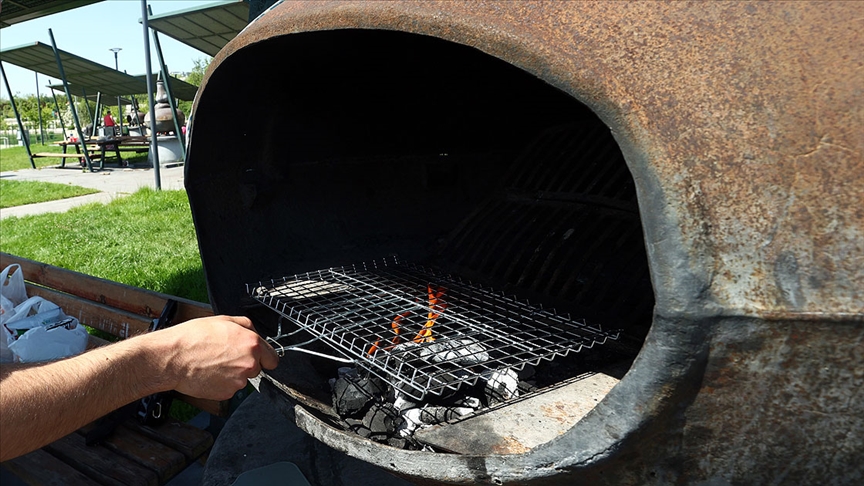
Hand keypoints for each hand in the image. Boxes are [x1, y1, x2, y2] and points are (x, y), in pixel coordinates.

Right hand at [154, 316, 278, 399]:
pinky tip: (209, 373)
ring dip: (232, 374)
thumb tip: (254, 332)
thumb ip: (246, 326)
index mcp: (252, 344)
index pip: (272, 358)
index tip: (258, 357)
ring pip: (242, 379)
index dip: (263, 357)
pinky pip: (229, 388)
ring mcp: (238, 381)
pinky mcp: (226, 394)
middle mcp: (249, 364)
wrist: (172, 358)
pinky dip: (221, 383)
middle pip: (257, 369)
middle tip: (225, 355)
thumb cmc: (193, 338)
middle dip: (245, 363)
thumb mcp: (224, 319)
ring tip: (213, 363)